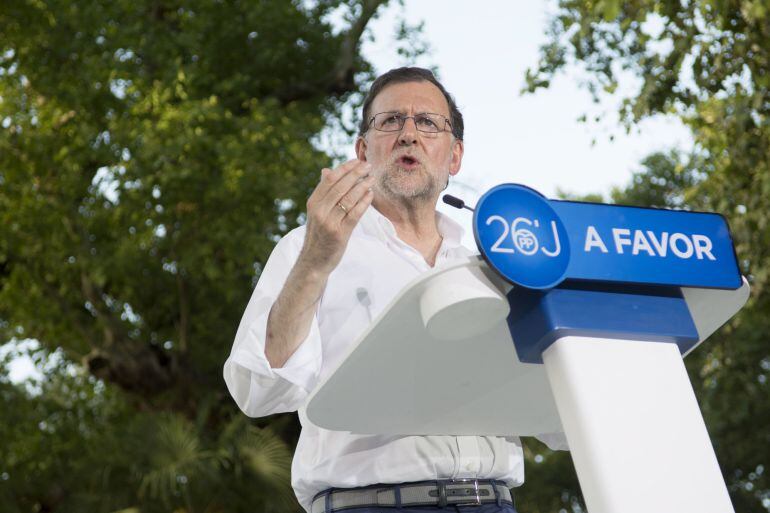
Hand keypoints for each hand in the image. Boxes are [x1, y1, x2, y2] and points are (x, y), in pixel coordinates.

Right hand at [297, 159, 374, 274]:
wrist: (314, 261)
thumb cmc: (318, 235)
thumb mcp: (316, 212)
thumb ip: (323, 193)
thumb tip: (326, 170)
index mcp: (313, 203)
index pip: (329, 179)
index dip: (344, 168)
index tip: (357, 161)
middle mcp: (319, 211)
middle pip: (340, 186)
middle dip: (356, 174)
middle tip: (368, 166)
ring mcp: (329, 222)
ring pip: (348, 198)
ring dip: (362, 186)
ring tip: (372, 178)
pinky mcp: (340, 233)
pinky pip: (354, 214)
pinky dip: (364, 202)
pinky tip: (371, 195)